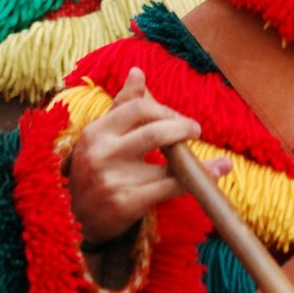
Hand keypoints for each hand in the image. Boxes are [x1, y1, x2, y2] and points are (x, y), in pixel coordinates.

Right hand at [66, 67, 229, 246]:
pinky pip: (171, 188)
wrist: (72, 221)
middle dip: (182, 127)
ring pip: (168, 163)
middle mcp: (102, 153)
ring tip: (221, 162)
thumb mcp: (99, 136)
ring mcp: (113, 180)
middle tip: (195, 130)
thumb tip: (137, 71)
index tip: (179, 118)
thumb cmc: (92, 172)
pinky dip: (198, 181)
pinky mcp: (125, 204)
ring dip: (200, 162)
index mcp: (95, 132)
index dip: (165, 110)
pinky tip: (215, 175)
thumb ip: (121, 105)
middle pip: (154, 131)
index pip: (137, 108)